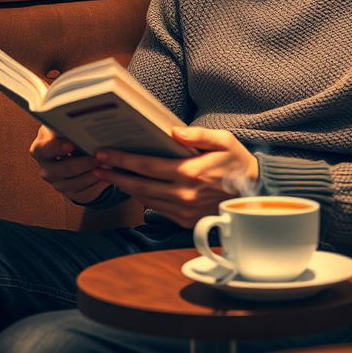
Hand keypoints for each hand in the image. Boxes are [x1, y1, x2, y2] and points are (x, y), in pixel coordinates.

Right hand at [29, 124, 108, 203]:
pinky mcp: (72, 194)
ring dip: (94, 174)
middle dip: (84, 162)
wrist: (70, 152)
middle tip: (99, 155)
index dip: (57, 147)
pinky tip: (110, 175)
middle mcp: (46, 170)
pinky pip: (86, 193)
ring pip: (77, 183)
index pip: (44, 149)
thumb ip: (66, 122)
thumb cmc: (67, 133)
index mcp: (40, 150)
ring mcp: (58, 184)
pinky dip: (99, 184)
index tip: (72, 143)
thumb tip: (78, 112)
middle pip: (64, 169)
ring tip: (109, 164)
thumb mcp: (62, 125)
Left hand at [93, 126, 258, 228]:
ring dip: (125, 187)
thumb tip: (171, 131)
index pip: (146, 166)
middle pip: (139, 185)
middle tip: (95, 165)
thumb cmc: (237, 162)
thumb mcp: (223, 141)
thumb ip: (197, 135)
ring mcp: (183, 211)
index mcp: (190, 173)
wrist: (255, 194)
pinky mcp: (185, 221)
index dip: (122, 160)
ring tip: (108, 176)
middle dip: (114, 174)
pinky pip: (157, 210)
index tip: (103, 154)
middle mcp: (183, 195)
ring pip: (145, 199)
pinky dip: (142, 198)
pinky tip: (133, 188)